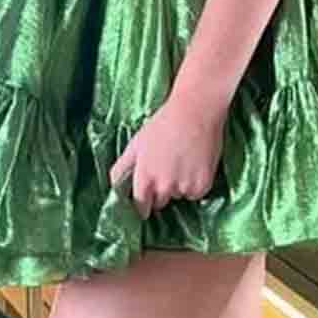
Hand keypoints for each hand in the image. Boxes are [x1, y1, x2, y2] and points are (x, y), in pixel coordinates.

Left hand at [109, 88, 227, 219]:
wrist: (196, 111)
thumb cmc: (163, 124)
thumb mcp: (136, 144)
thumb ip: (122, 167)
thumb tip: (114, 185)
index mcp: (145, 178)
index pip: (141, 206)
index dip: (143, 204)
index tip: (146, 200)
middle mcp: (164, 186)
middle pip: (160, 202)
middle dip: (161, 192)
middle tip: (167, 169)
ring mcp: (184, 187)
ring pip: (179, 196)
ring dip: (179, 186)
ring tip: (182, 162)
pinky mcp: (203, 185)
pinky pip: (196, 193)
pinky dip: (195, 184)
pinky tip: (194, 164)